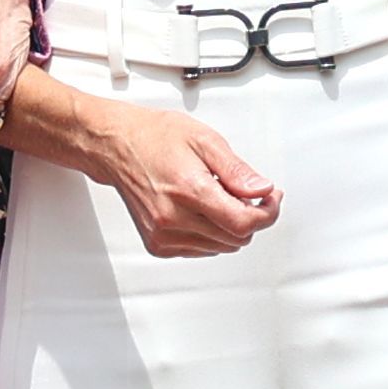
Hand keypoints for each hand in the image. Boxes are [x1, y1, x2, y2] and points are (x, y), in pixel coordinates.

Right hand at [91, 97, 278, 256]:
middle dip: (251, 217)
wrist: (116, 147)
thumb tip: (262, 190)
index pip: (244, 223)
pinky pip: (203, 250)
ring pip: (222, 247)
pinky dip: (211, 234)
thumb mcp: (205, 141)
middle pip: (236, 238)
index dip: (268, 213)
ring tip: (218, 197)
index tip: (271, 199)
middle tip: (247, 193)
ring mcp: (163, 235)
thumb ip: (237, 171)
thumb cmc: (155, 138)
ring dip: (230, 226)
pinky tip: (201, 210)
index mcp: (189, 190)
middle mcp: (173, 218)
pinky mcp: (158, 245)